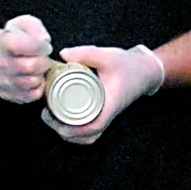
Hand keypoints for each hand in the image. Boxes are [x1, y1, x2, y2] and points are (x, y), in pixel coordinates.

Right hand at [0, 15, 51, 102]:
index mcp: (2, 43)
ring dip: (40, 75)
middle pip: (31, 66)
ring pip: (32, 82)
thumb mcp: (21, 25)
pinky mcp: (7, 94)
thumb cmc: (9, 40)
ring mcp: (1, 81)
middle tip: (42, 58)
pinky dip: (38, 87)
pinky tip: (33, 78)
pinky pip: (31, 95)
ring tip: (36, 68)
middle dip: (43, 62)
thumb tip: (44, 41)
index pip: (29, 45)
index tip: (43, 46)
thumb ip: (35, 28)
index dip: (42, 46)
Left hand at [43, 44, 164, 143]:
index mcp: (110, 104)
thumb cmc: (128, 65)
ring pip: (88, 136)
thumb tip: (62, 55)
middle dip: (63, 131)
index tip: (54, 119)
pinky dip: (76, 133)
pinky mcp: (103, 115)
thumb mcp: (107, 56)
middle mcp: (108, 114)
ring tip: (51, 119)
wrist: (145, 71)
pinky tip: (62, 124)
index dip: (73, 129)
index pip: (94, 126)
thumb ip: (86, 53)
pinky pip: (89, 132)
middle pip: (86, 135)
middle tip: (45, 115)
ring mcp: (106, 117)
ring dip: (69, 134)